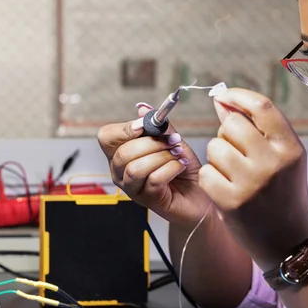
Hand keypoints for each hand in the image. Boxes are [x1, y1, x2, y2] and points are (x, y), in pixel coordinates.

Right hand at [97, 103, 210, 227]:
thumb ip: (158, 126)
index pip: (106, 137)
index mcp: (122, 154)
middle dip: (151, 143)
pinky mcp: (147, 200)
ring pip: (135, 168)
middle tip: (172, 141)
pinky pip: (154, 179)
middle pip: (122, 153)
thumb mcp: (172, 141)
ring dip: (161, 157)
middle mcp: (121, 172)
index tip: (144, 125)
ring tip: (177, 155)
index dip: (124, 129)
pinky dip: (171, 169)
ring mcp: (132, 188)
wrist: (201, 194)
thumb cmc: (183, 169)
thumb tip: (142, 108)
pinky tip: (180, 166)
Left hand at [197, 89, 307, 268]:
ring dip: (217, 157)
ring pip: (214, 147)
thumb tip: (221, 100)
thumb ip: (256, 126)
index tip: (223, 96)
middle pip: (231, 124)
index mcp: (290, 148)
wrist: (288, 241)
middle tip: (236, 150)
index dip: (237, 96)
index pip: (261, 107)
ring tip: (234, 173)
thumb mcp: (281, 156)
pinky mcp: (230, 202)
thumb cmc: (283, 192)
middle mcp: (273, 163)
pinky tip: (226, 189)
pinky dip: (211, 179)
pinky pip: (206, 172)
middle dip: (226, 132)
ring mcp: (251, 183)